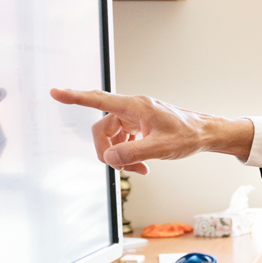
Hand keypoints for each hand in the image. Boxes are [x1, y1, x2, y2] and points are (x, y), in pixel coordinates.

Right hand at [49, 89, 252, 174]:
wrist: (206, 134)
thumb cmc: (188, 136)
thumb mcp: (161, 148)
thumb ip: (132, 152)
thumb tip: (108, 157)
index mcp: (135, 106)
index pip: (99, 100)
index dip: (75, 97)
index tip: (55, 93)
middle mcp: (132, 108)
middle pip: (103, 129)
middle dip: (108, 151)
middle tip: (123, 168)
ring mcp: (136, 117)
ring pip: (112, 137)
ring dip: (120, 155)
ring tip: (139, 169)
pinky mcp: (140, 125)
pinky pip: (123, 140)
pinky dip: (127, 154)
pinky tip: (142, 166)